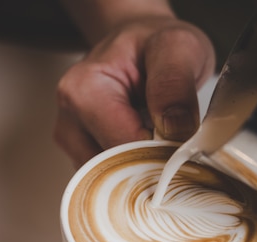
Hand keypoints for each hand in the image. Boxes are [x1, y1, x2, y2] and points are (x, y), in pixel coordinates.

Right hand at [54, 16, 215, 166]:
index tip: (185, 147)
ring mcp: (75, 141)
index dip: (160, 155)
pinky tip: (150, 150)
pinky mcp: (85, 154)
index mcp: (84, 91)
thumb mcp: (177, 47)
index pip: (123, 148)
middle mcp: (71, 119)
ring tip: (163, 141)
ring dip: (143, 172)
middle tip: (179, 145)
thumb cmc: (155, 44)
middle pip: (113, 170)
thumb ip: (174, 83)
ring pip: (111, 182)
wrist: (142, 43)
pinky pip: (111, 181)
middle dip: (151, 166)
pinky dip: (135, 174)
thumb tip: (173, 129)